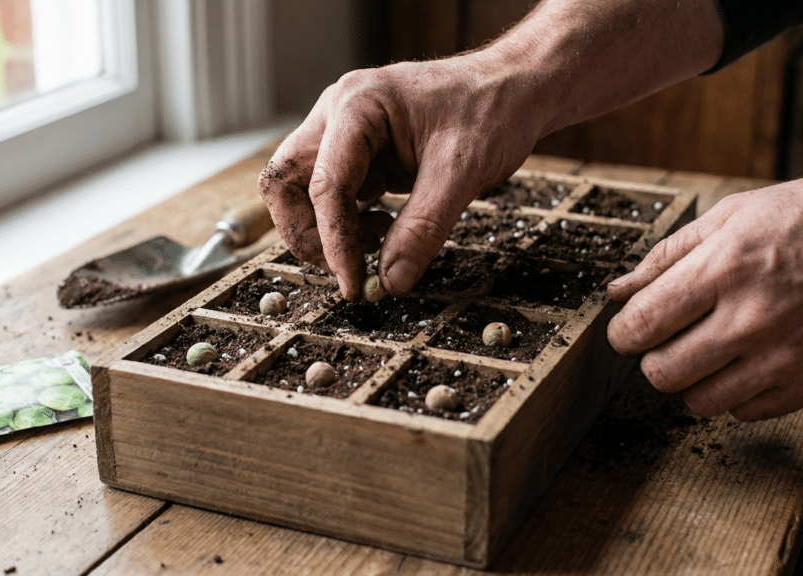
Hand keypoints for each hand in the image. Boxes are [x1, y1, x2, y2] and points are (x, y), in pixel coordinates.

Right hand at [258, 52, 544, 299]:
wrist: (515, 88)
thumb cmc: (492, 109)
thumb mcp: (463, 172)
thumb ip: (424, 228)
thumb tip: (392, 281)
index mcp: (356, 105)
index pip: (325, 184)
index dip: (334, 241)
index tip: (353, 282)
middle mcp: (338, 115)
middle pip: (286, 183)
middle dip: (308, 233)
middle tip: (347, 267)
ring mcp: (344, 134)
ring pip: (301, 191)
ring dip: (326, 230)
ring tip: (376, 244)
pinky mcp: (359, 154)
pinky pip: (332, 195)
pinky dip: (347, 223)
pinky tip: (383, 231)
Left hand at [607, 171, 802, 419]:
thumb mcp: (734, 215)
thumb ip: (668, 255)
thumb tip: (619, 290)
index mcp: (724, 268)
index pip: (640, 325)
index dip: (622, 332)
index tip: (629, 329)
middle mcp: (751, 318)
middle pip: (661, 372)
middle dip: (653, 357)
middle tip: (668, 340)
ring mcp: (783, 356)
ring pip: (697, 401)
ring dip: (692, 380)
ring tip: (709, 351)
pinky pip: (743, 412)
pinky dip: (735, 394)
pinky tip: (747, 362)